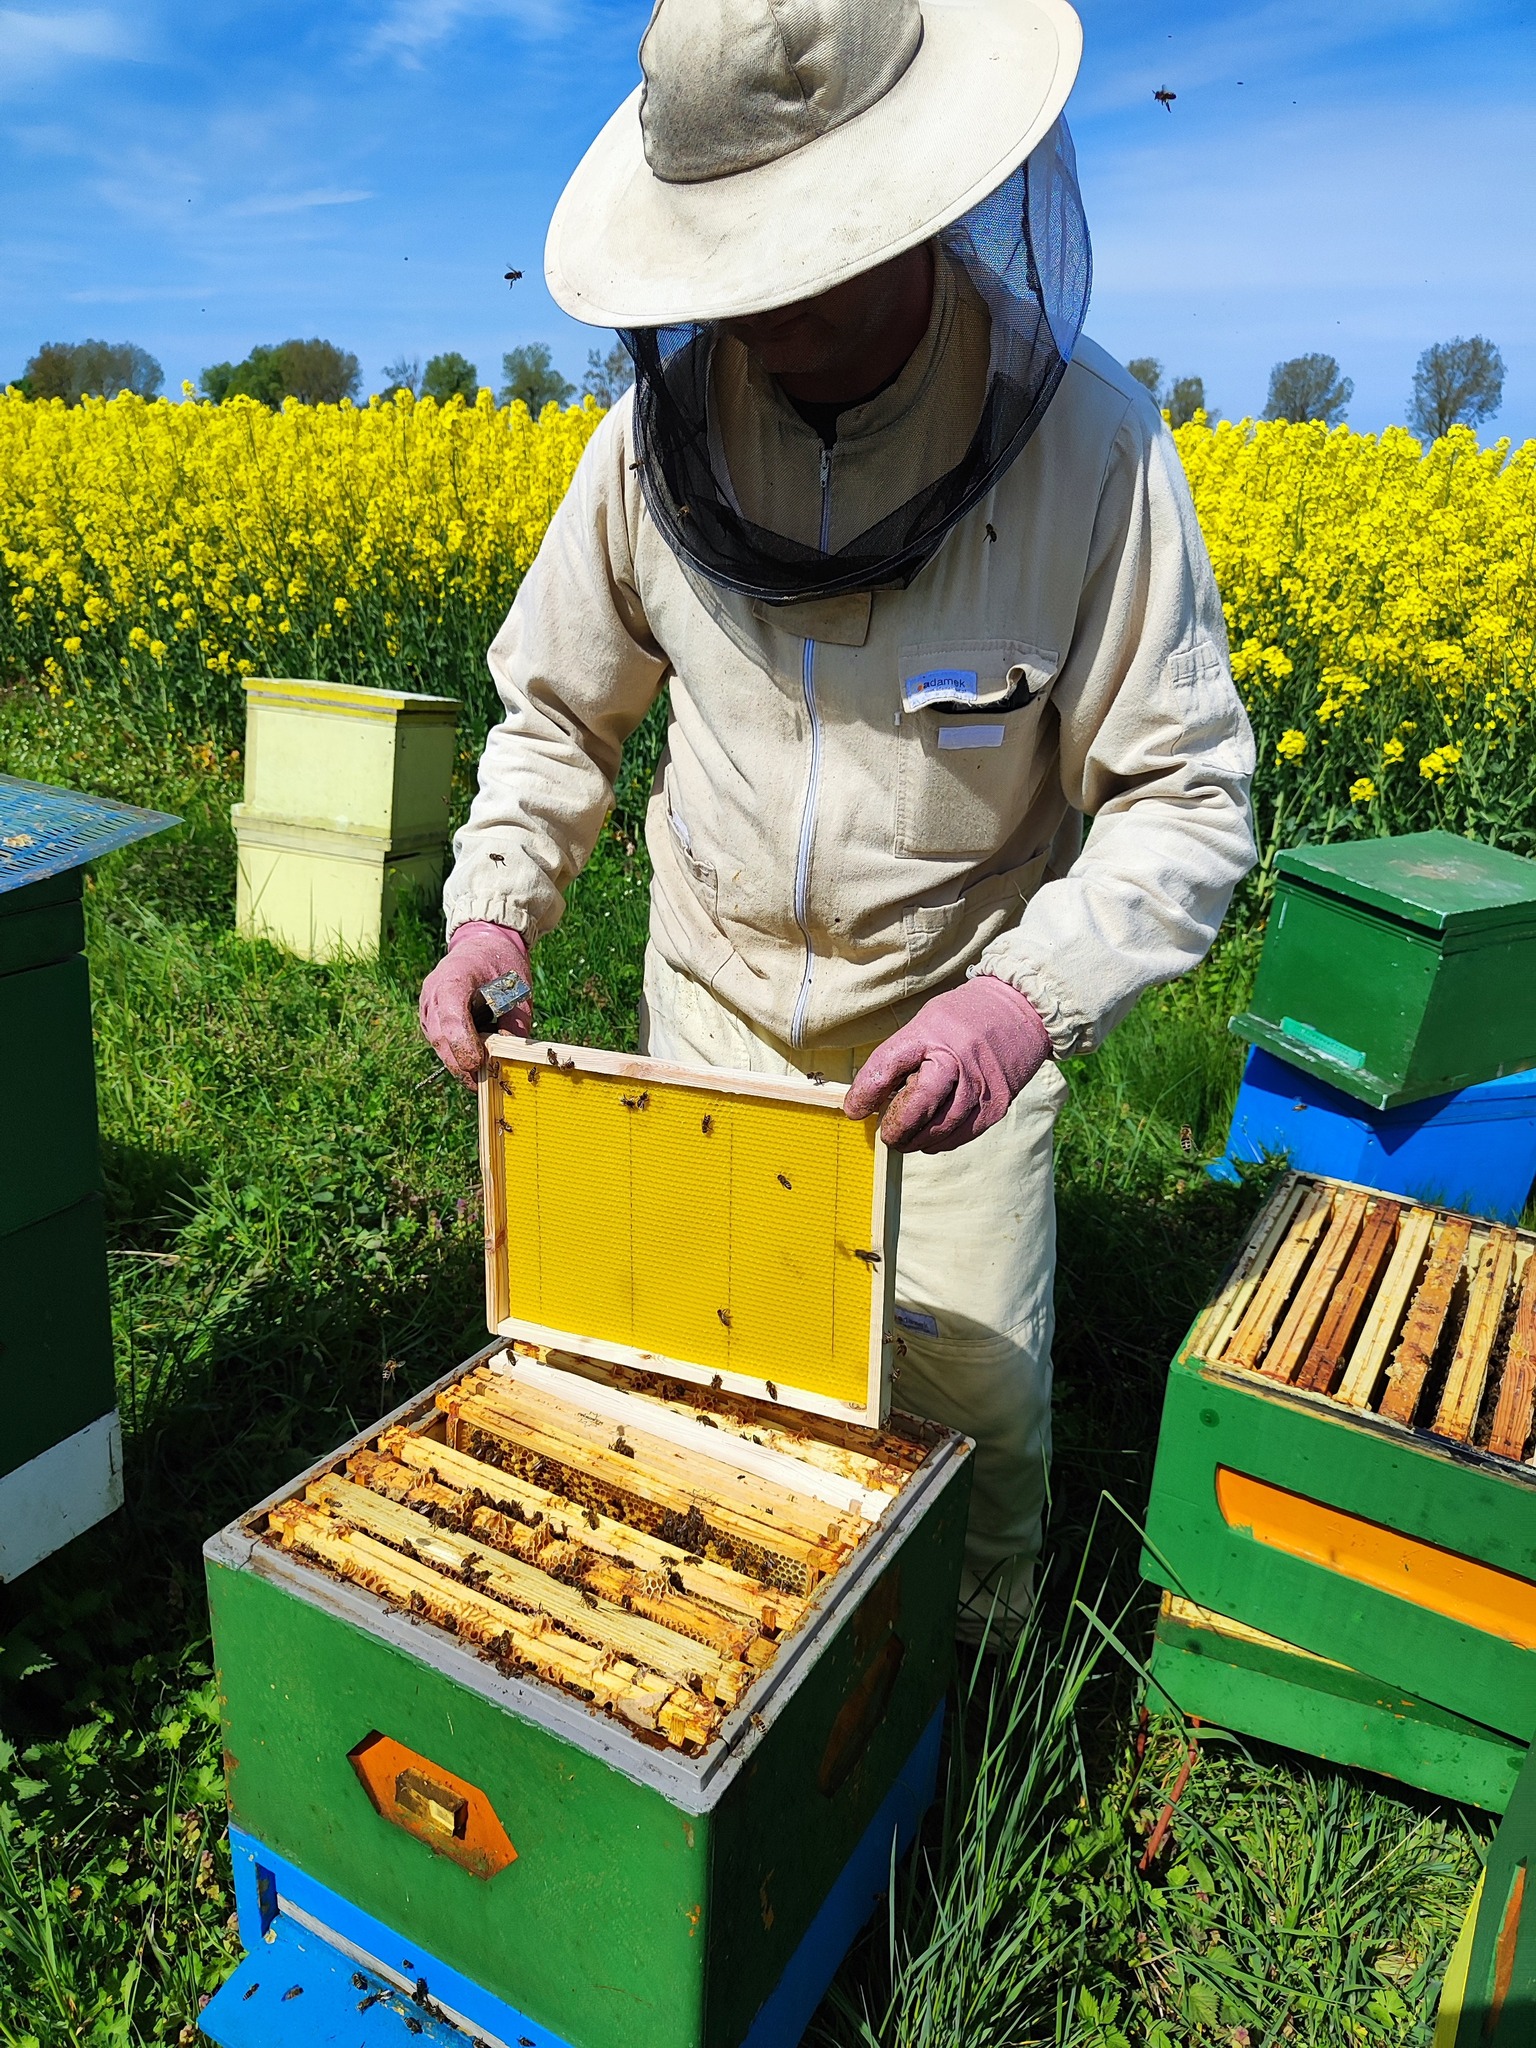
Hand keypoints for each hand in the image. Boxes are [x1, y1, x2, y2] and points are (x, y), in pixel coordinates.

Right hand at [419, 922, 531, 1086]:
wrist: (480, 944)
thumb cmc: (500, 962)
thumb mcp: (517, 986)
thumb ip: (515, 1020)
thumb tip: (510, 1054)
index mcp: (454, 979)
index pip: (451, 1016)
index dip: (463, 1043)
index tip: (478, 1063)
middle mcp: (433, 995)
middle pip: (442, 1037)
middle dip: (462, 1063)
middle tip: (486, 1082)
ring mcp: (427, 1008)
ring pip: (439, 1045)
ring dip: (460, 1062)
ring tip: (485, 1075)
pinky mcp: (430, 1020)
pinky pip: (441, 1043)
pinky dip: (458, 1054)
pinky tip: (477, 1061)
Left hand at [843, 976, 1050, 1152]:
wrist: (1023, 1011)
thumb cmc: (964, 1018)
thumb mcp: (925, 1023)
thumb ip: (900, 1058)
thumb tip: (870, 1099)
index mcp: (933, 1034)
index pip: (888, 1066)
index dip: (866, 1092)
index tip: (855, 1110)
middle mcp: (959, 1061)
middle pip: (918, 1106)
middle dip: (896, 1127)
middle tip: (885, 1134)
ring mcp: (982, 1087)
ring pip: (940, 1129)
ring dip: (917, 1140)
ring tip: (905, 1139)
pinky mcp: (998, 1106)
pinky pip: (963, 1135)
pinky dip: (941, 1141)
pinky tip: (930, 1139)